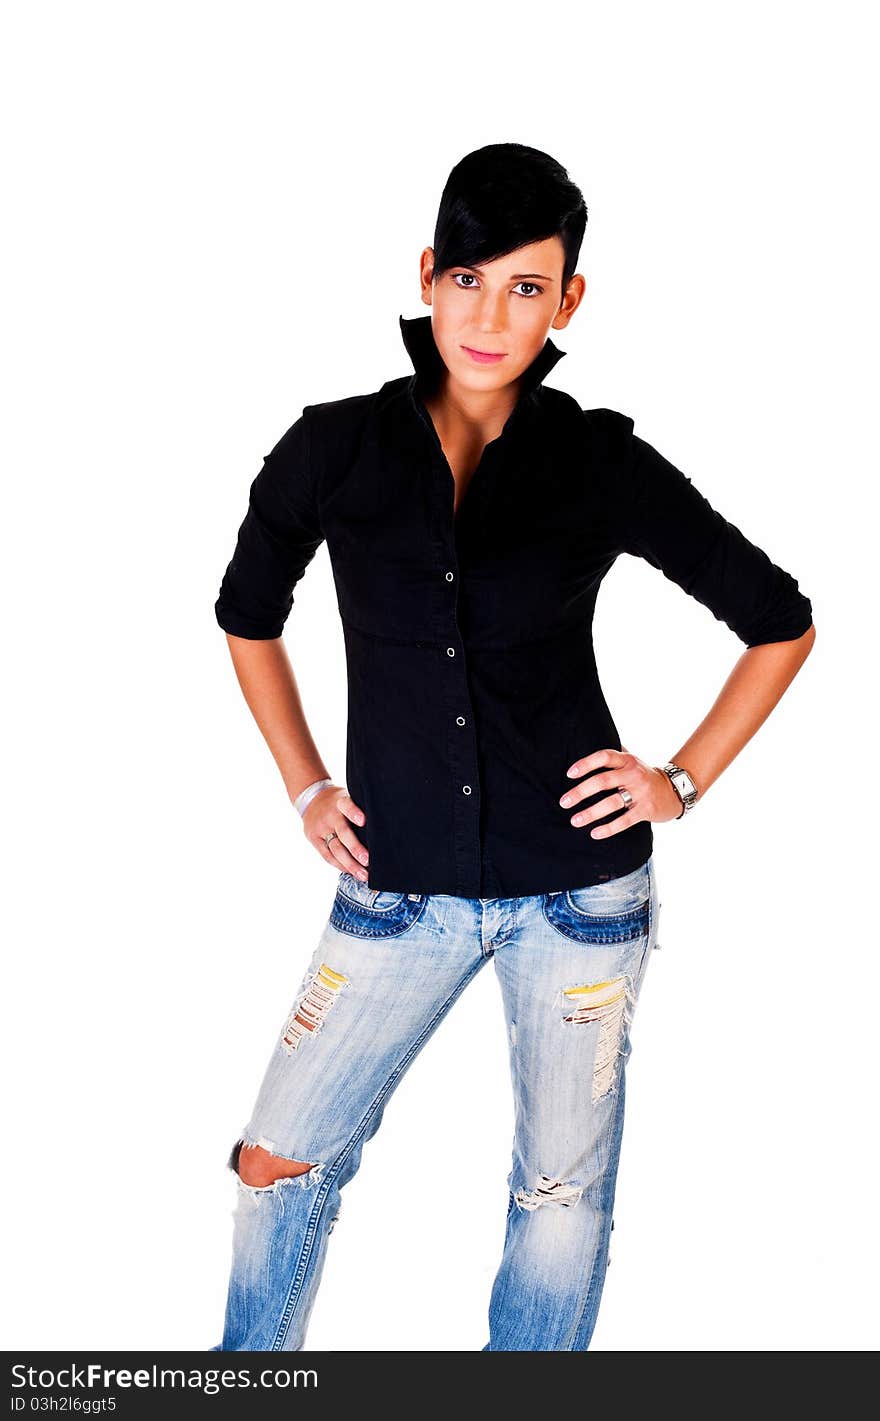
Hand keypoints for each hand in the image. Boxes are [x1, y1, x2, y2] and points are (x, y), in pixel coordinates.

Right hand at [302, 784, 369, 877]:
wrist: (311, 799)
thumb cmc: (338, 803)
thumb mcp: (347, 798)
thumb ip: (360, 809)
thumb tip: (381, 832)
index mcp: (340, 802)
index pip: (347, 806)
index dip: (354, 813)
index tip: (363, 821)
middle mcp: (330, 816)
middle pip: (343, 833)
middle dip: (355, 848)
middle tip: (367, 860)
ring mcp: (321, 828)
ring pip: (336, 849)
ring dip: (350, 864)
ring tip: (363, 875)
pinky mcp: (313, 838)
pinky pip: (327, 856)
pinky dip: (340, 865)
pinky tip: (350, 872)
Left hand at [559, 745, 683, 838]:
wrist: (674, 790)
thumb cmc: (643, 775)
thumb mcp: (631, 760)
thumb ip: (612, 755)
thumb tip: (586, 741)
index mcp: (627, 760)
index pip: (604, 757)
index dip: (585, 764)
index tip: (569, 774)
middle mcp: (633, 774)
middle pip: (603, 781)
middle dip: (580, 792)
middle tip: (564, 802)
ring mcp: (641, 792)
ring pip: (612, 803)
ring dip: (591, 813)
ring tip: (575, 821)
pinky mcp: (646, 810)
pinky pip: (624, 821)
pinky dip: (608, 828)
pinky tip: (594, 833)